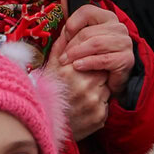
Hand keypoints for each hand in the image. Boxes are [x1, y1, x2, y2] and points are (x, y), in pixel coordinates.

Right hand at [45, 5, 131, 139]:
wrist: (46, 126)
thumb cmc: (47, 95)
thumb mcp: (50, 68)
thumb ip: (61, 46)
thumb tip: (69, 27)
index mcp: (70, 71)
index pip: (94, 57)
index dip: (90, 62)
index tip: (83, 68)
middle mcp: (83, 86)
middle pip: (103, 72)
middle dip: (95, 76)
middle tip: (82, 83)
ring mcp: (93, 103)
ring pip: (106, 88)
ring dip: (98, 91)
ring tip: (81, 97)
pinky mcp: (100, 117)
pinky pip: (106, 105)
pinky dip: (98, 105)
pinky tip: (84, 108)